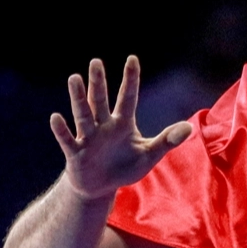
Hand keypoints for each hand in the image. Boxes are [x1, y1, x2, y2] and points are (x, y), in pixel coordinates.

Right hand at [49, 55, 191, 199]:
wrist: (100, 188)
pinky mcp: (76, 153)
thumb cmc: (124, 168)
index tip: (132, 58)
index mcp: (122, 124)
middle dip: (99, 82)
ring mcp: (88, 138)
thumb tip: (190, 127)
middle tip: (96, 62)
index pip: (128, 97)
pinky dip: (62, 130)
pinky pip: (68, 140)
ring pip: (83, 114)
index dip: (130, 79)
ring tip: (74, 78)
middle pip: (101, 100)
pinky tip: (56, 117)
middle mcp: (103, 126)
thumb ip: (167, 140)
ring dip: (78, 98)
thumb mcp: (149, 155)